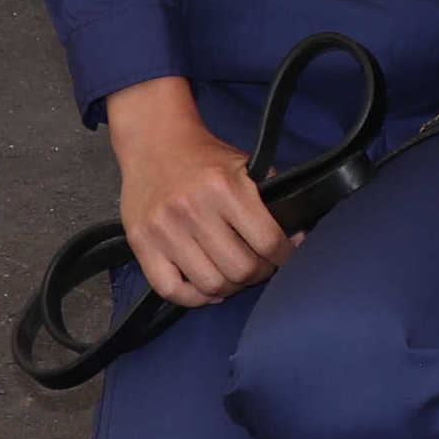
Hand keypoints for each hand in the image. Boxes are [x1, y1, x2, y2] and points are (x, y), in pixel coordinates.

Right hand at [107, 76, 297, 305]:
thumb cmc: (205, 158)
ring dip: (231, 288)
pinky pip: (171, 290)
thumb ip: (271, 199)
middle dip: (260, 273)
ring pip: (210, 285)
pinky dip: (194, 298)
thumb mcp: (246, 165)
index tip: (286, 256)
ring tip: (235, 277)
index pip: (268, 241)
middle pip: (241, 269)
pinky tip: (207, 288)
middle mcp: (193, 209)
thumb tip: (297, 237)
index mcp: (224, 187)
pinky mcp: (141, 243)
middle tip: (261, 267)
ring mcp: (164, 229)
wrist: (154, 141)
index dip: (285, 256)